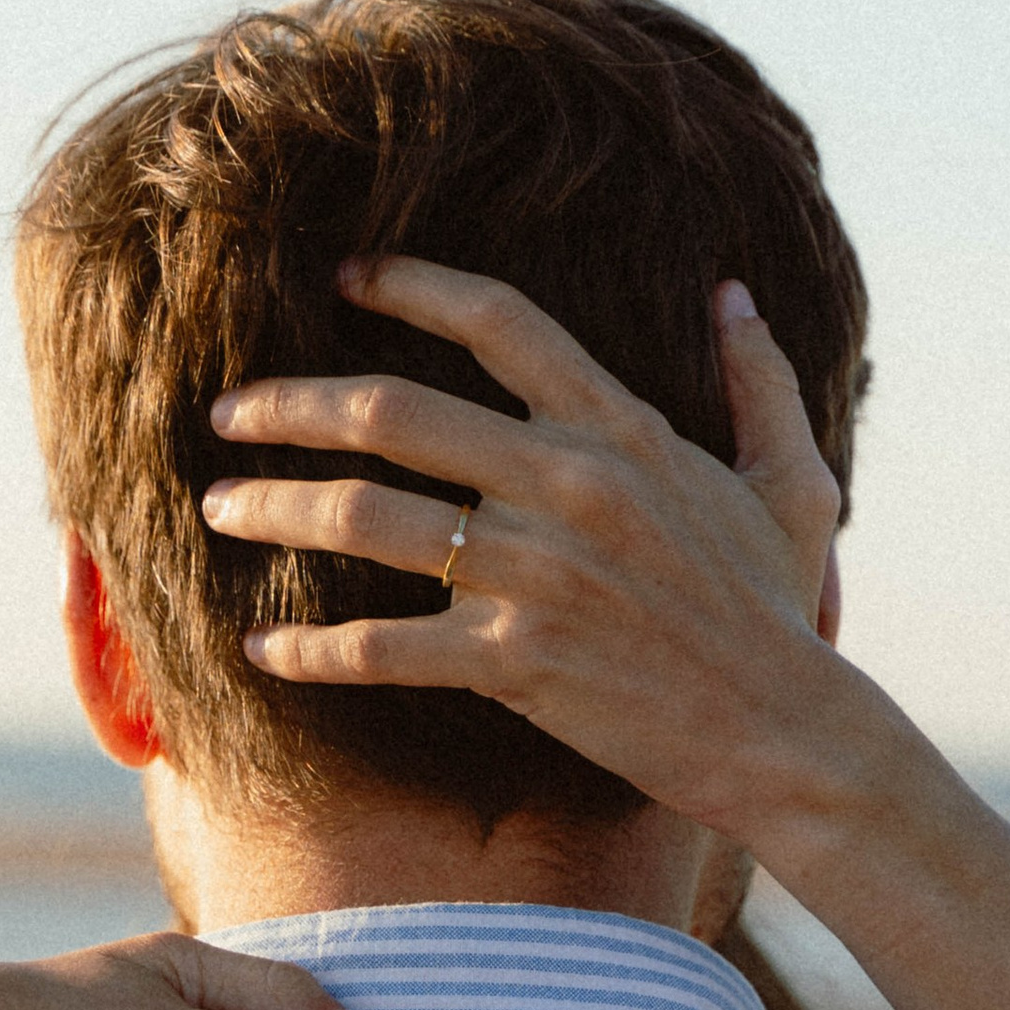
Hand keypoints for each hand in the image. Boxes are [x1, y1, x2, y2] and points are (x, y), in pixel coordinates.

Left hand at [200, 256, 863, 840]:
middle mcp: (568, 485)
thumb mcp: (792, 483)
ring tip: (218, 508)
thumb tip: (735, 298)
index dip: (409, 285)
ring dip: (274, 508)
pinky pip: (382, 648)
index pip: (498, 321)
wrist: (786, 732)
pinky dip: (310, 650)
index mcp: (624, 429)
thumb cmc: (779, 611)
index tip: (343, 278)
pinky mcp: (515, 663)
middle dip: (288, 405)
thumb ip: (762, 382)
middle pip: (390, 411)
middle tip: (227, 410)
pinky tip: (261, 649)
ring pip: (366, 519)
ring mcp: (536, 575)